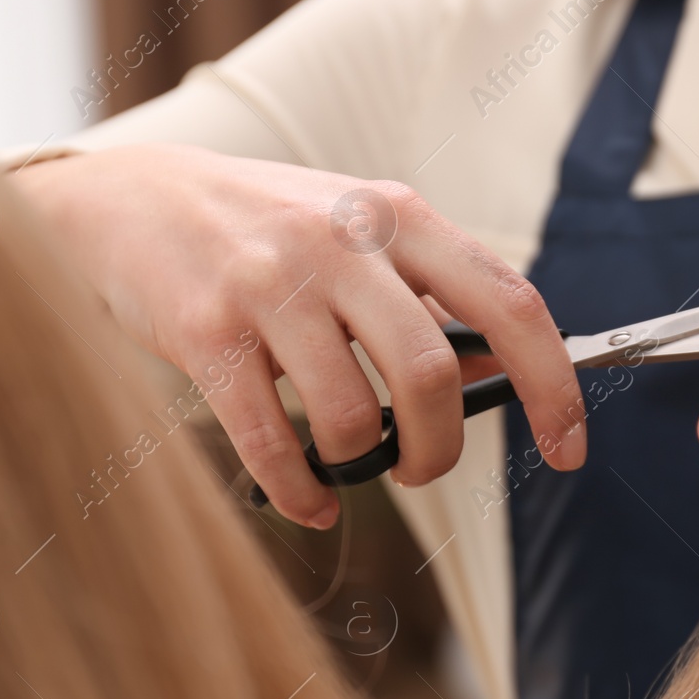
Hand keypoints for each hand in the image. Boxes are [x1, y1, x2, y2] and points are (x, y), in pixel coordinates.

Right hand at [18, 143, 584, 525]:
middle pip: (430, 374)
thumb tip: (496, 377)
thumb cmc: (264, 228)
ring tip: (350, 463)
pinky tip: (309, 501)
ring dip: (361, 465)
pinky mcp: (206, 331)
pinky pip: (271, 442)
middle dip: (440, 448)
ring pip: (349, 416)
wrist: (129, 197)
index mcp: (398, 215)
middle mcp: (341, 241)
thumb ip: (426, 296)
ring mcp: (269, 284)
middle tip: (424, 468)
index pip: (510, 303)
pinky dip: (301, 493)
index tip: (569, 448)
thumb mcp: (358, 233)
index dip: (553, 385)